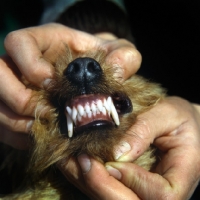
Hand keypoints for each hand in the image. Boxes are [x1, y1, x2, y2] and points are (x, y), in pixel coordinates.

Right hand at [0, 23, 140, 148]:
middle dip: (19, 98)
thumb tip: (117, 70)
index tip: (50, 85)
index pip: (18, 43)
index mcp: (44, 42)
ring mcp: (15, 86)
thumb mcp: (115, 54)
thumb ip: (123, 57)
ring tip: (44, 129)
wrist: (92, 76)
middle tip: (47, 113)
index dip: (29, 65)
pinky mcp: (14, 109)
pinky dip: (19, 136)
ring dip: (17, 122)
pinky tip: (41, 138)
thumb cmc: (101, 62)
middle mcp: (22, 63)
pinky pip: (3, 125)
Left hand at [59, 97, 199, 199]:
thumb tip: (118, 151)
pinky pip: (107, 188)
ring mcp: (144, 189)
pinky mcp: (130, 182)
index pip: (162, 195)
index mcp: (181, 176)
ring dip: (89, 183)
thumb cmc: (181, 119)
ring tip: (71, 161)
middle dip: (103, 187)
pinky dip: (88, 178)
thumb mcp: (169, 115)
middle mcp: (162, 190)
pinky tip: (75, 162)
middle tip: (82, 162)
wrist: (183, 125)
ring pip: (114, 199)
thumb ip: (146, 129)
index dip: (135, 181)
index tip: (113, 162)